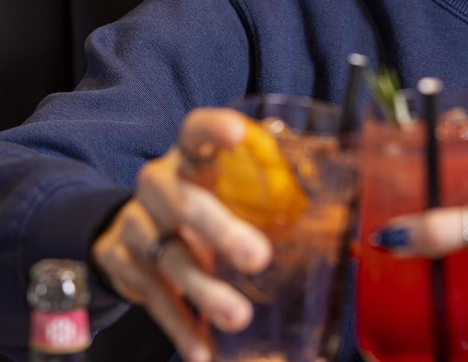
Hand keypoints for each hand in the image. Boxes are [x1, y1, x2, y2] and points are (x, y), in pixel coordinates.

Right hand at [91, 108, 272, 361]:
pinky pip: (154, 299)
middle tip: (258, 257)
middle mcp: (158, 185)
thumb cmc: (203, 198)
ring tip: (238, 316)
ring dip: (205, 291)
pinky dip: (180, 326)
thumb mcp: (226, 185)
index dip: (215, 128)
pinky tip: (203, 350)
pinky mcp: (122, 264)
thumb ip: (268, 191)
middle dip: (222, 232)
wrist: (130, 226)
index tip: (238, 135)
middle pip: (186, 205)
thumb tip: (345, 215)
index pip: (196, 131)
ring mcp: (136, 225)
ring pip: (169, 258)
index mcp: (189, 157)